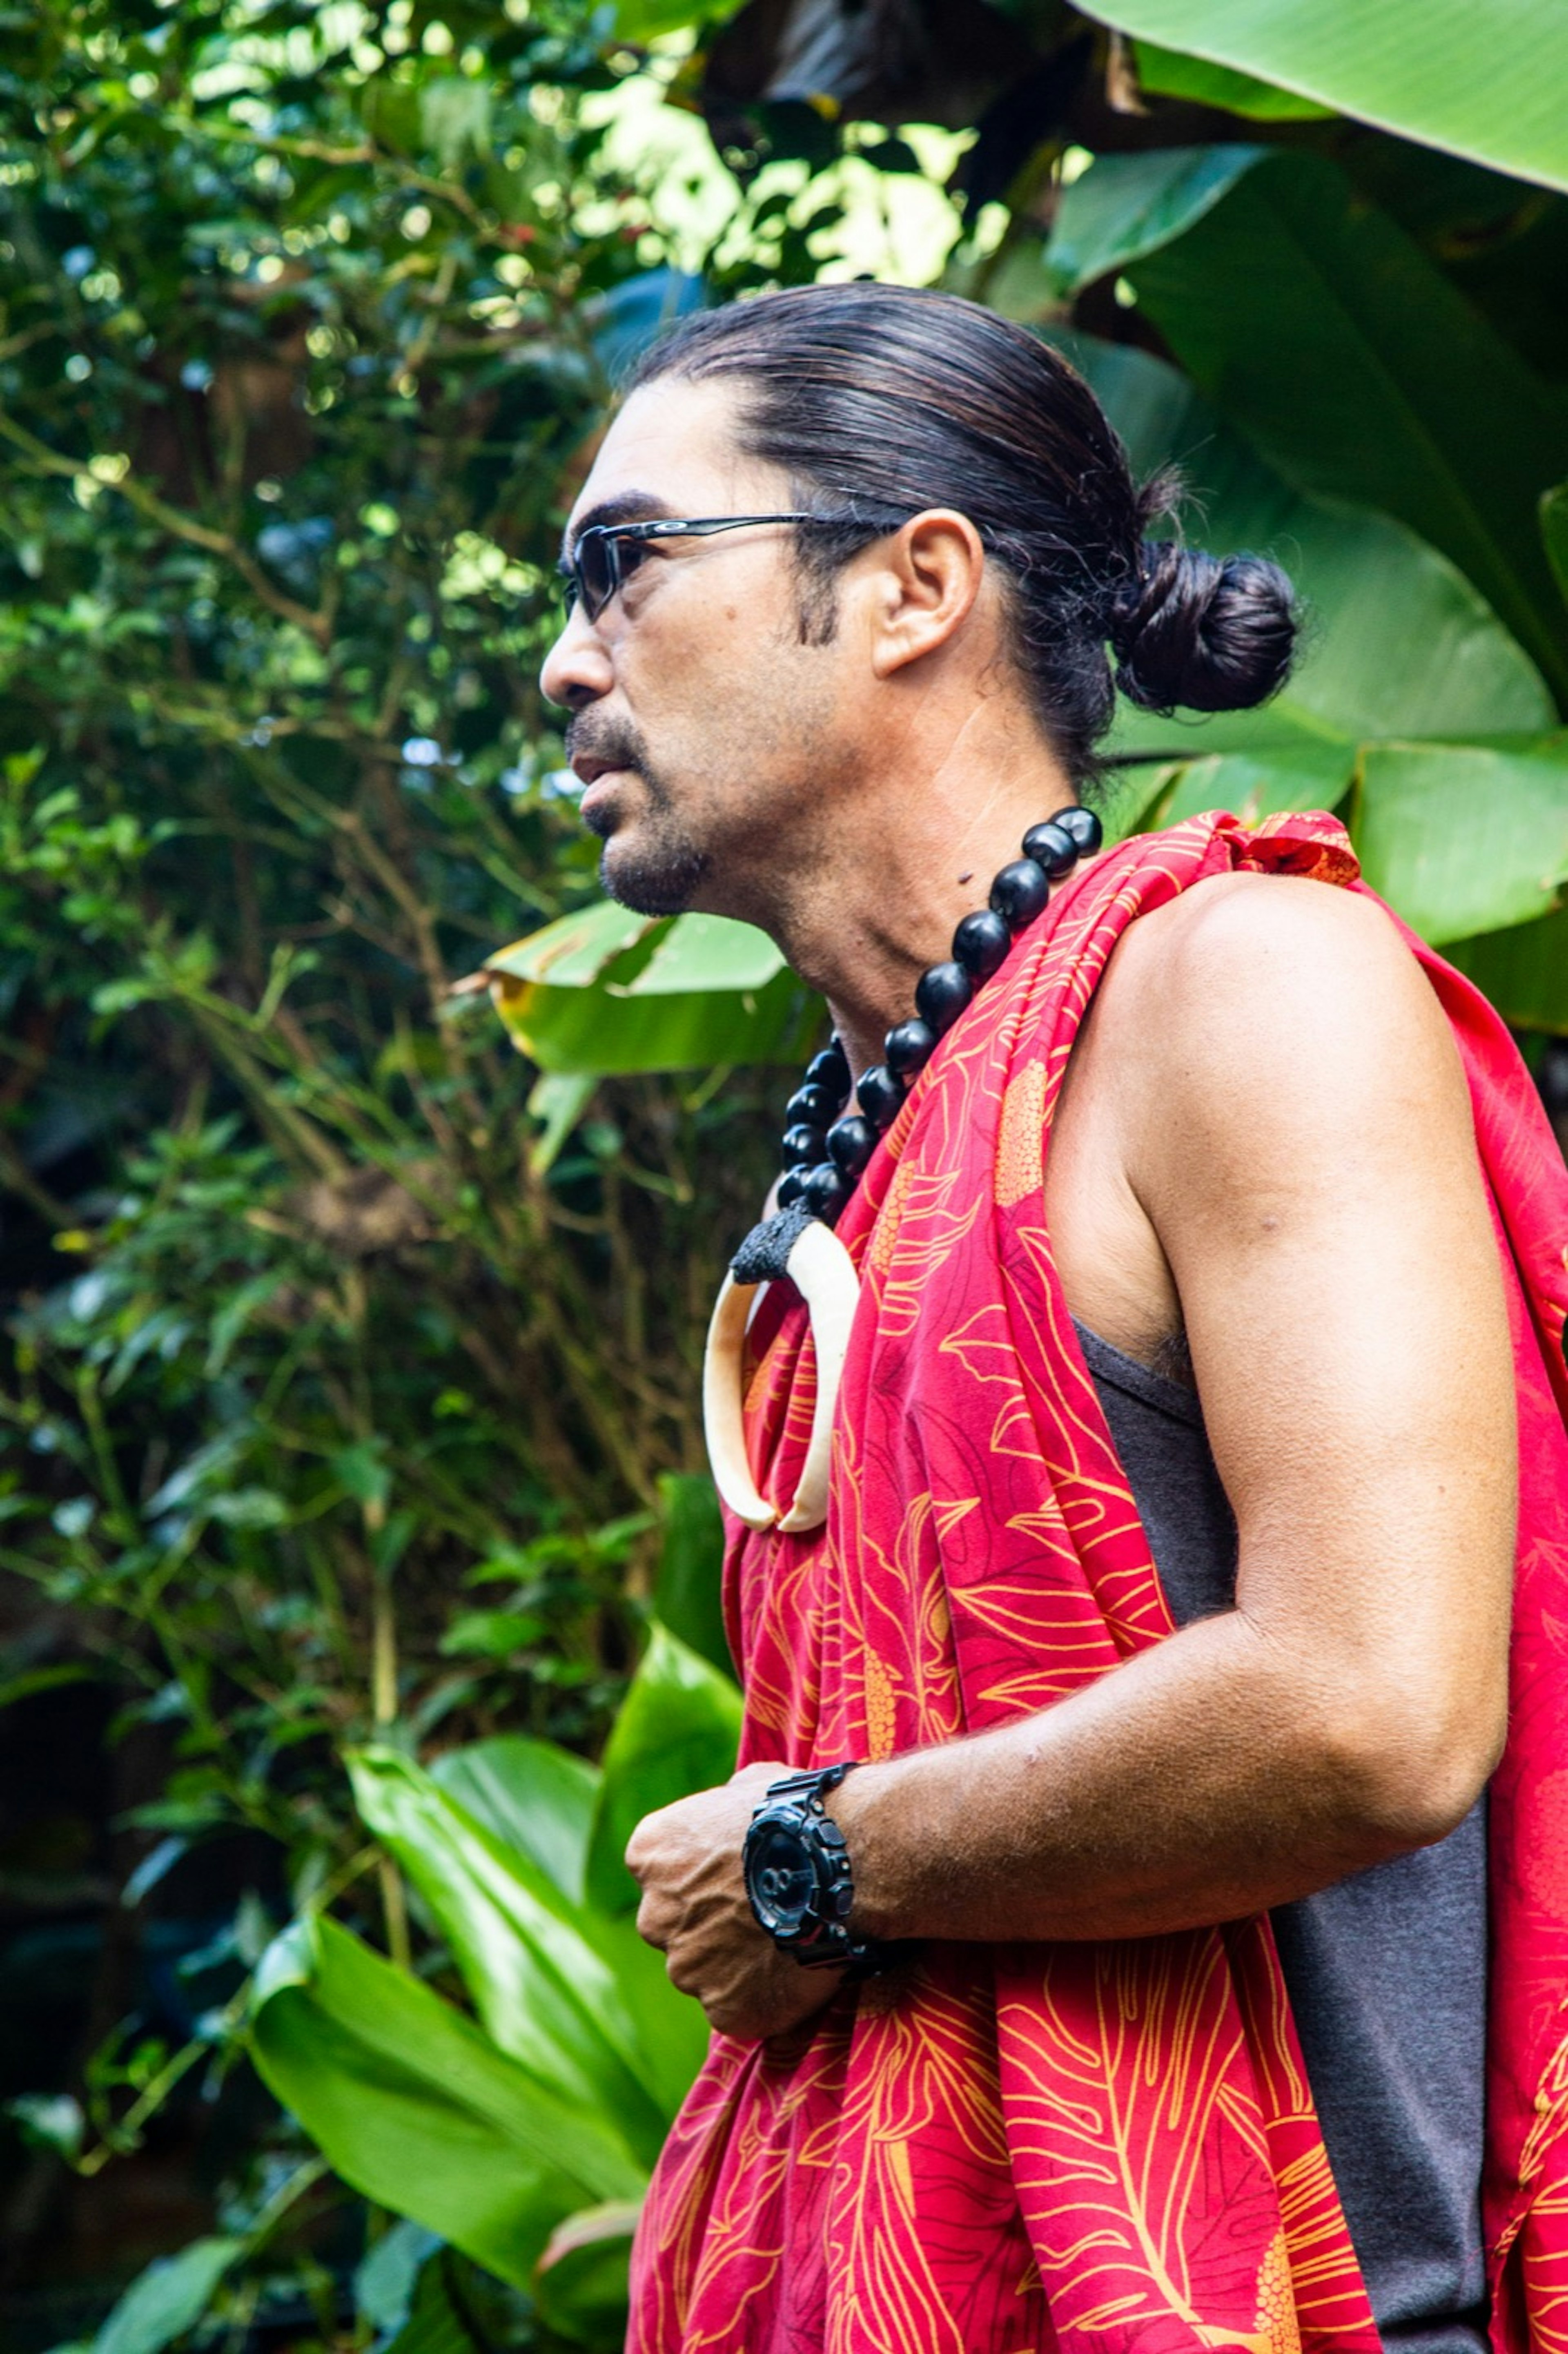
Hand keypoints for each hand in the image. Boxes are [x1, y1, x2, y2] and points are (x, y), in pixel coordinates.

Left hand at [625, 1761, 847, 2041]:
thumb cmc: (797, 1814)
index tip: (732, 1874)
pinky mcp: (725, 2010)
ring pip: (706, 1972)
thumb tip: (728, 1817)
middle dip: (710, 1923)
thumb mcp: (746, 1787)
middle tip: (763, 1913)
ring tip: (790, 1941)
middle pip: (677, 1926)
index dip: (699, 1874)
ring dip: (737, 1962)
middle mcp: (655, 1916)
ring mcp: (687, 1969)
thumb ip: (721, 1813)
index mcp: (651, 1854)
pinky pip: (739, 2008)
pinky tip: (797, 1970)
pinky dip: (763, 1997)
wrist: (838, 1864)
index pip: (659, 1872)